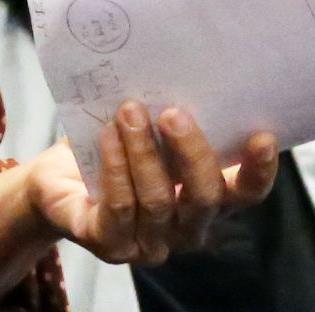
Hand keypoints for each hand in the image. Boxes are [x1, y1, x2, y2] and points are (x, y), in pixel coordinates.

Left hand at [24, 103, 277, 265]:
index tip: (261, 135)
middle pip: (205, 198)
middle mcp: (185, 230)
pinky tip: (108, 136)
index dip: (258, 171)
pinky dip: (116, 167)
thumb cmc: (107, 149)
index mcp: (205, 202)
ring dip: (145, 151)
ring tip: (129, 111)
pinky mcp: (109, 244)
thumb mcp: (145, 130)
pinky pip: (120, 208)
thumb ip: (169, 117)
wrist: (53, 179)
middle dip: (191, 152)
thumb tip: (184, 70)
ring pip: (159, 200)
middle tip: (173, 113)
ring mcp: (148, 244)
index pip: (244, 195)